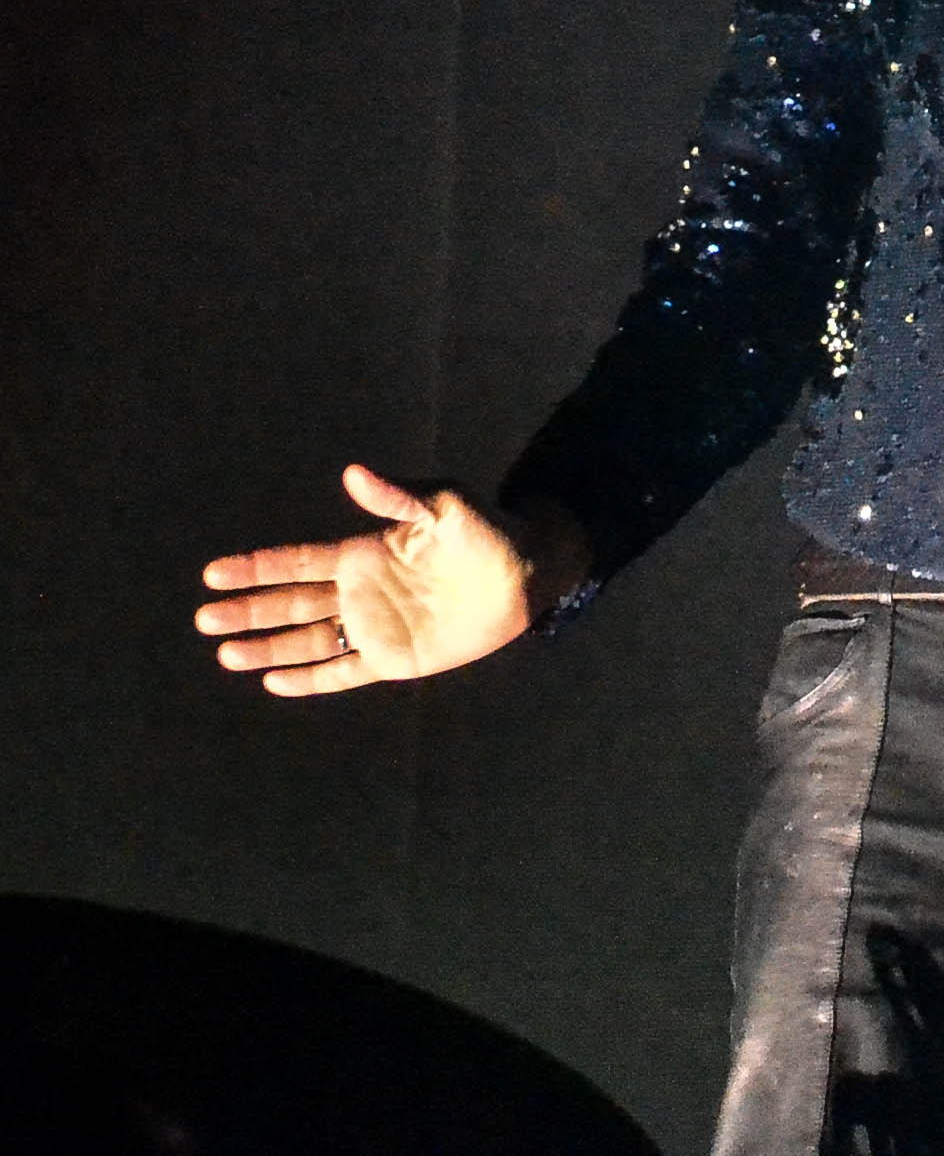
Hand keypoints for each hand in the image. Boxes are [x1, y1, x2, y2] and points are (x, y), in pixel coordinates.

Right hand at [194, 464, 562, 695]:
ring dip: (267, 648)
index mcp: (363, 555)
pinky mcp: (394, 659)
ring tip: (227, 654)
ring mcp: (374, 628)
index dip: (256, 568)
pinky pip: (343, 672)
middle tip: (204, 619)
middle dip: (248, 612)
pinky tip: (273, 683)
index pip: (297, 563)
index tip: (213, 574)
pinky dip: (310, 679)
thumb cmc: (486, 533)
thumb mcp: (442, 507)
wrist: (526, 576)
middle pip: (291, 604)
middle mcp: (359, 593)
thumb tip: (352, 473)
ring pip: (307, 641)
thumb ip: (396, 496)